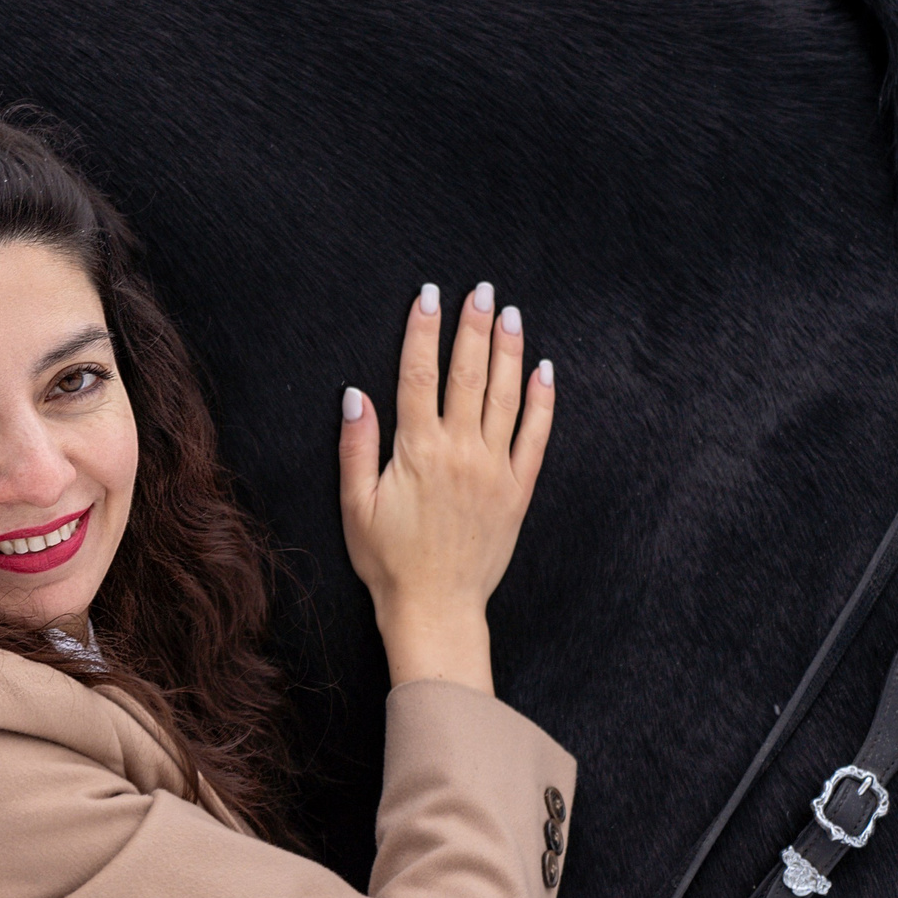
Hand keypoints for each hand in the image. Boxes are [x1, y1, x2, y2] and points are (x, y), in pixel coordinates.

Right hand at [338, 281, 554, 692]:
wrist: (435, 607)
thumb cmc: (387, 559)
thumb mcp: (354, 504)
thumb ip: (356, 445)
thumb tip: (355, 394)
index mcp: (417, 451)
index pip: (419, 375)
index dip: (423, 331)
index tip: (428, 296)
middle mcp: (460, 451)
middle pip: (468, 374)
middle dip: (473, 327)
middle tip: (481, 291)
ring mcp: (494, 469)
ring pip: (504, 396)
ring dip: (507, 351)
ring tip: (510, 314)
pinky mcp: (517, 490)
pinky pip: (535, 437)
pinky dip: (541, 401)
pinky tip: (543, 371)